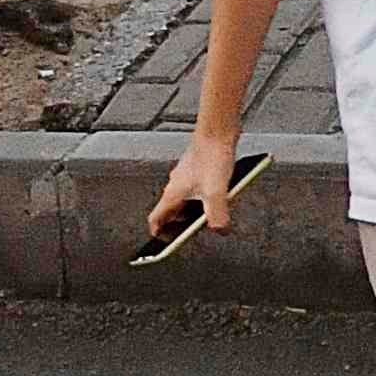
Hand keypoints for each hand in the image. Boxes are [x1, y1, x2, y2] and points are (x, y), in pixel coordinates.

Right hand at [139, 138, 240, 259]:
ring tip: (207, 217)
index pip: (156, 219)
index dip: (158, 233)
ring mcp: (186, 177)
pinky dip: (202, 198)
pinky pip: (196, 189)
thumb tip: (219, 231)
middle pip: (171, 212)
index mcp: (173, 194)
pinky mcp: (197, 170)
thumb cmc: (212, 157)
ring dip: (193, 211)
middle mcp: (176, 186)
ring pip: (184, 200)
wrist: (218, 131)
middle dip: (179, 225)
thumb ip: (217, 214)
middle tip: (188, 233)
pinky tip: (219, 197)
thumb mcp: (216, 192)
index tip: (163, 244)